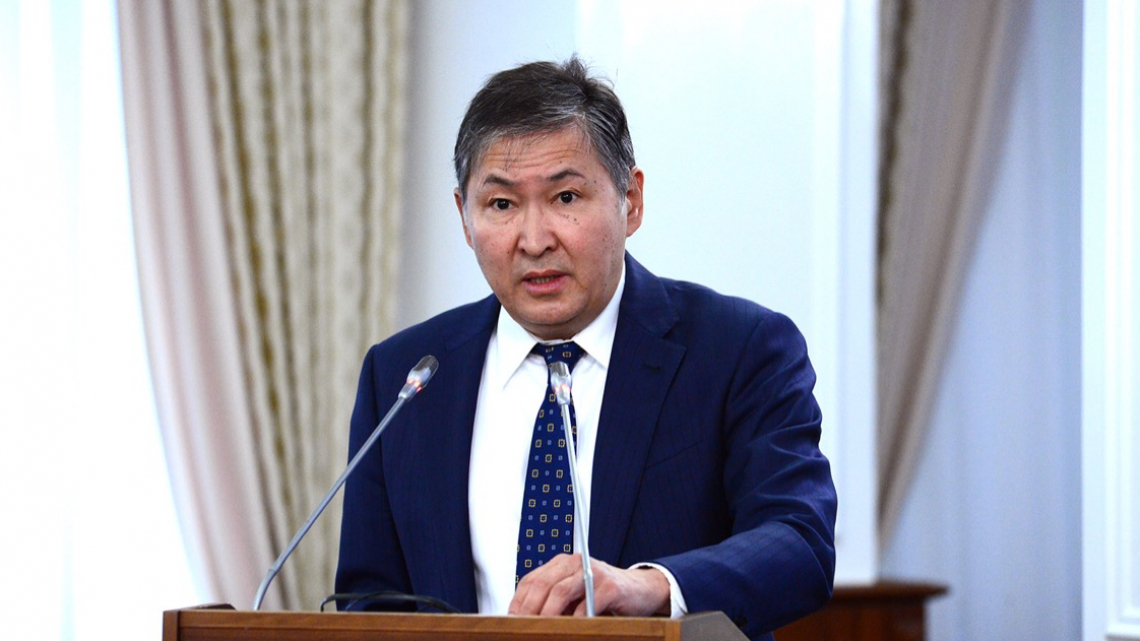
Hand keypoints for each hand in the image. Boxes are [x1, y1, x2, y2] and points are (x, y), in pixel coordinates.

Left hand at [508, 554, 670, 616]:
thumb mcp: (573, 596)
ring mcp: (593, 573)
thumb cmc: (602, 595)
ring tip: (542, 629)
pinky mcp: (610, 586)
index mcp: (561, 564)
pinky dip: (577, 619)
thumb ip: (553, 602)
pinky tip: (573, 628)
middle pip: (543, 585)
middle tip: (523, 627)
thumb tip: (527, 621)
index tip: (511, 620)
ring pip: (561, 591)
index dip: (518, 602)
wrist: (640, 590)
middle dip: (529, 610)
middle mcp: (575, 563)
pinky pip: (587, 604)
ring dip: (547, 614)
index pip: (531, 580)